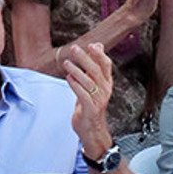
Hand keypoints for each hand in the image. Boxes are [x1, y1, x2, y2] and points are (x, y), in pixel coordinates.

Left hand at [63, 43, 113, 158]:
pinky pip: (83, 95)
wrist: (91, 128)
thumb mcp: (94, 83)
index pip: (106, 65)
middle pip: (96, 71)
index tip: (91, 45)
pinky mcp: (90, 109)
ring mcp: (98, 100)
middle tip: (74, 49)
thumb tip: (98, 45)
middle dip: (85, 59)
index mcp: (106, 83)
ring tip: (66, 63)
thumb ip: (94, 65)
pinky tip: (68, 78)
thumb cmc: (91, 104)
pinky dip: (75, 85)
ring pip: (88, 82)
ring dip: (76, 71)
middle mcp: (104, 90)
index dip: (99, 54)